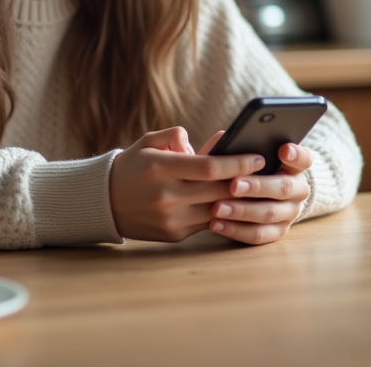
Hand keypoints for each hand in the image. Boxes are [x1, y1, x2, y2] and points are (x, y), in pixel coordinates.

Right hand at [109, 128, 265, 241]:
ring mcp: (170, 219)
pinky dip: (222, 212)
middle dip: (246, 181)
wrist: (103, 202)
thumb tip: (213, 142)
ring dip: (239, 200)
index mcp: (159, 168)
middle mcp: (166, 196)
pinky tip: (235, 202)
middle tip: (267, 172)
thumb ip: (177, 136)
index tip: (258, 157)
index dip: (237, 162)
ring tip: (257, 187)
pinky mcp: (173, 235)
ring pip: (217, 210)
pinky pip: (206, 223)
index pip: (209, 167)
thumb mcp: (148, 142)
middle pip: (219, 191)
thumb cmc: (132, 166)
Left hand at [207, 141, 312, 245]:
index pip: (303, 158)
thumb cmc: (250, 168)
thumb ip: (245, 147)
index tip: (283, 150)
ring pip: (269, 214)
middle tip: (233, 185)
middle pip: (283, 188)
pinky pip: (258, 235)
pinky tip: (215, 224)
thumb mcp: (250, 154)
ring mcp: (290, 213)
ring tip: (217, 207)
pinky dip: (235, 230)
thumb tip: (229, 143)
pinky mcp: (278, 232)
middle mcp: (298, 190)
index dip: (296, 155)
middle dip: (257, 186)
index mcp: (295, 166)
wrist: (260, 194)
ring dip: (241, 211)